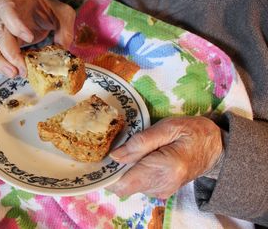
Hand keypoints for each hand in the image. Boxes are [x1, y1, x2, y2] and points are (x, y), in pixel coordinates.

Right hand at [0, 0, 75, 77]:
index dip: (15, 24)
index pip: (7, 9)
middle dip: (9, 53)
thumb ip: (66, 27)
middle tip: (22, 69)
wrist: (37, 8)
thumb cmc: (48, 9)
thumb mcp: (63, 12)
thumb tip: (62, 47)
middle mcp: (1, 14)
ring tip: (13, 74)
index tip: (30, 38)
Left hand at [106, 116, 222, 198]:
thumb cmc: (192, 132)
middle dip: (116, 169)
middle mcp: (162, 185)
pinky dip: (134, 172)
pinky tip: (143, 158)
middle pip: (123, 186)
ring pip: (129, 185)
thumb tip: (115, 156)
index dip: (108, 174)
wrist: (215, 148)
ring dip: (126, 169)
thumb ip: (141, 142)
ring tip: (135, 150)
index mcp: (165, 168)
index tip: (103, 158)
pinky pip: (137, 184)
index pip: (124, 184)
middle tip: (120, 148)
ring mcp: (162, 191)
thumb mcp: (168, 127)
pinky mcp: (161, 191)